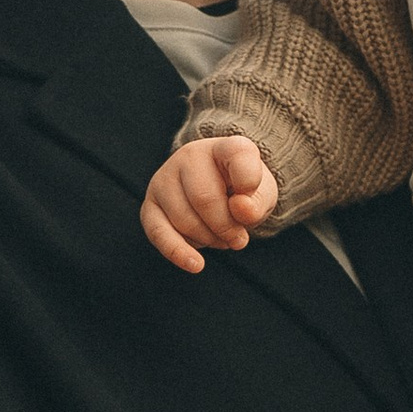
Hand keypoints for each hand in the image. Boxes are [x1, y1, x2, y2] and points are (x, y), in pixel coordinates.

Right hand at [141, 137, 282, 272]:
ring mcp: (165, 178)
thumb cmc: (241, 192)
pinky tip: (196, 264)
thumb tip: (241, 209)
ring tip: (220, 237)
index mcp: (224, 147)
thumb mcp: (261, 194)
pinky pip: (158, 232)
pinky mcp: (150, 204)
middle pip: (205, 198)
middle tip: (238, 238)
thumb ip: (257, 202)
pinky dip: (178, 252)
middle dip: (226, 228)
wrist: (219, 192)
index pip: (239, 156)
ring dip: (209, 239)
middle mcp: (190, 155)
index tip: (252, 200)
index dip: (249, 182)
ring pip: (184, 219)